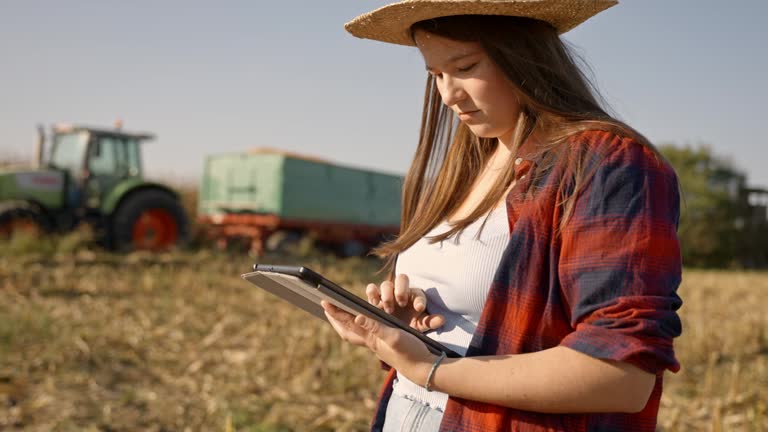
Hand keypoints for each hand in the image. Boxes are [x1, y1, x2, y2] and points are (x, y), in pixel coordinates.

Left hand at [321, 300, 435, 383]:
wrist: (422, 368)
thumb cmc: (409, 353)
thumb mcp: (393, 337)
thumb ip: (375, 328)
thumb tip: (356, 317)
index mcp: (370, 338)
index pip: (348, 323)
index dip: (336, 313)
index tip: (325, 303)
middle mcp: (371, 340)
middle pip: (347, 329)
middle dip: (336, 318)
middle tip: (327, 307)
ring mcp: (378, 342)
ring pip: (355, 331)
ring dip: (346, 321)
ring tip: (339, 312)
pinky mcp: (386, 342)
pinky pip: (367, 332)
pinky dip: (360, 324)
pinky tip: (362, 321)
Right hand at [366, 274, 444, 332]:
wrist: (393, 332)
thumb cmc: (409, 326)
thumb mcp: (419, 326)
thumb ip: (429, 322)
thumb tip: (442, 319)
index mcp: (414, 297)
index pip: (418, 293)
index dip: (419, 299)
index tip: (419, 308)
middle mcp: (400, 291)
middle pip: (401, 279)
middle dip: (401, 289)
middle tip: (401, 302)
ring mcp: (387, 294)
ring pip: (386, 284)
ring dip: (387, 294)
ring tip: (388, 309)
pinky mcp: (374, 298)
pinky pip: (371, 289)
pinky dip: (372, 292)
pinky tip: (375, 302)